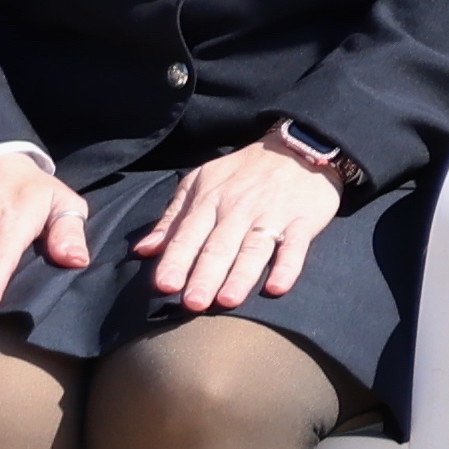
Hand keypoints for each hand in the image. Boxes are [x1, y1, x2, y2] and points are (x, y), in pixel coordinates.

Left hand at [135, 135, 354, 318]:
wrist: (300, 146)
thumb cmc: (244, 170)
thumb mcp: (201, 182)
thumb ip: (172, 218)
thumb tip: (144, 251)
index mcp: (210, 200)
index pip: (189, 235)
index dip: (177, 261)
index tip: (164, 286)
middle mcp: (239, 210)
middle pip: (220, 246)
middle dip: (206, 275)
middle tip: (193, 302)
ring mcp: (273, 215)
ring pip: (254, 249)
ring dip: (241, 275)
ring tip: (228, 300)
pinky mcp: (304, 221)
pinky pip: (295, 246)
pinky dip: (288, 266)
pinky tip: (277, 287)